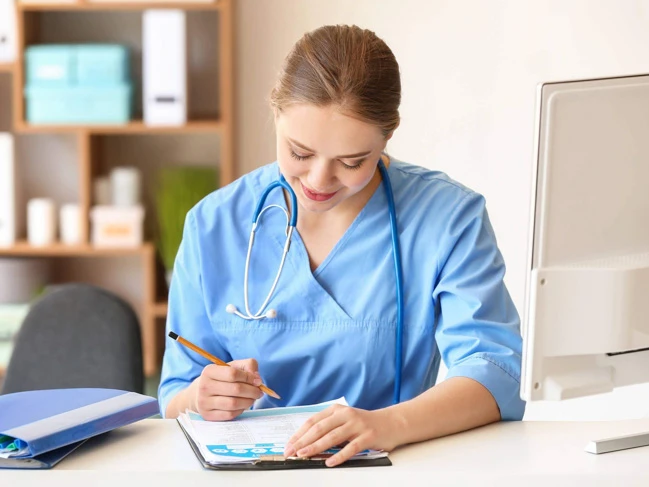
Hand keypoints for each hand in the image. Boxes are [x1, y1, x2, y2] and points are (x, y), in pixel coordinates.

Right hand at [191, 358, 263, 420]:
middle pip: (235, 389)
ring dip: (248, 402)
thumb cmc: (222, 378)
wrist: (202, 393)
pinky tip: (242, 405)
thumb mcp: (233, 366)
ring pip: (233, 404)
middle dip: (252, 391)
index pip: (233, 373)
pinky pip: (229, 414)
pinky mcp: (208, 415)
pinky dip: (240, 410)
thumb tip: (257, 379)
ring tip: (252, 398)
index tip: (257, 381)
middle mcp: (204, 386)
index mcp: (209, 371)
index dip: (248, 377)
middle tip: (259, 392)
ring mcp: (204, 402)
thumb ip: (248, 366)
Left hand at [283, 404, 399, 466]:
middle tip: (291, 452)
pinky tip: (330, 462)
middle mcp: (345, 414)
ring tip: (304, 455)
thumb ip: (329, 428)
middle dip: (303, 441)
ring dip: (316, 447)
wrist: (392, 423)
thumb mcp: (344, 421)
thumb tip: (306, 444)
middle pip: (320, 428)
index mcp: (336, 410)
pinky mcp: (368, 435)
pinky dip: (340, 456)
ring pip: (332, 436)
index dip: (299, 434)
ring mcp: (357, 424)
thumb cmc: (365, 425)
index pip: (313, 421)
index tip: (289, 445)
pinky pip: (351, 447)